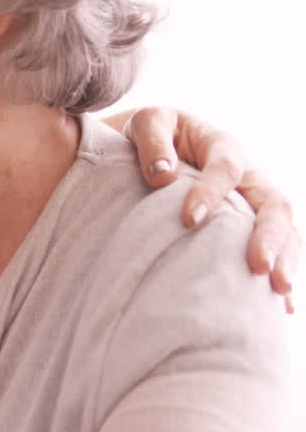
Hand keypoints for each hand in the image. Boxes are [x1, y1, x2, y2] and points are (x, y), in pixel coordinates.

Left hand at [120, 107, 297, 312]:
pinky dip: (279, 274)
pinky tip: (280, 308)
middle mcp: (249, 175)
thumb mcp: (147, 122)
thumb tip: (162, 176)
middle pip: (273, 203)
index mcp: (222, 145)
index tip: (189, 220)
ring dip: (285, 259)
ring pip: (283, 229)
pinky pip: (275, 250)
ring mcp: (254, 202)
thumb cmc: (153, 134)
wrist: (160, 144)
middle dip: (270, 236)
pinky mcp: (250, 226)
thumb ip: (153, 142)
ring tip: (279, 291)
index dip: (209, 192)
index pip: (225, 167)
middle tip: (259, 267)